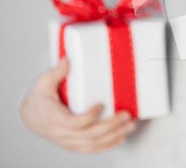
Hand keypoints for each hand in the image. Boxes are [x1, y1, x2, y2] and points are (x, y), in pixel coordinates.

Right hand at [20, 58, 135, 152]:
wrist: (32, 117)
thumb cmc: (40, 100)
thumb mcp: (44, 83)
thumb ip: (57, 72)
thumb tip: (67, 59)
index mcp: (54, 117)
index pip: (73, 123)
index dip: (90, 116)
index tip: (102, 105)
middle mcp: (61, 132)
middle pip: (89, 134)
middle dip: (111, 126)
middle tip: (126, 115)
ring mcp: (67, 141)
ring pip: (93, 144)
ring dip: (114, 136)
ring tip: (129, 126)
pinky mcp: (73, 145)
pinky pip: (91, 149)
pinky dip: (108, 145)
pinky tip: (120, 138)